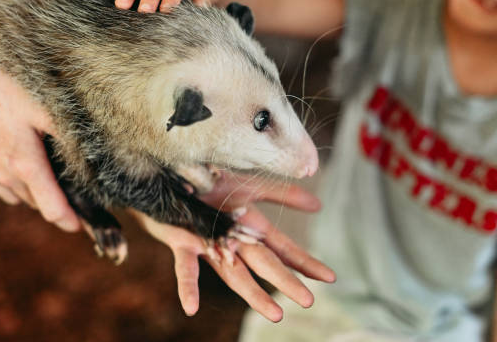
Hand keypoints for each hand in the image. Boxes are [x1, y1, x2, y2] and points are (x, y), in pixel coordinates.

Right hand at [0, 56, 79, 231]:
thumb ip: (67, 133)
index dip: (69, 221)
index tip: (80, 226)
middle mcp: (6, 177)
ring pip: (16, 196)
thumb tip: (92, 152)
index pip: (52, 209)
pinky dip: (11, 183)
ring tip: (47, 179)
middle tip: (72, 197)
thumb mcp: (42, 108)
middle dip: (55, 204)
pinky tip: (16, 166)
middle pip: (37, 204)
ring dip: (33, 194)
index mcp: (27, 167)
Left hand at [131, 173, 335, 321]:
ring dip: (253, 294)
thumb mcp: (250, 186)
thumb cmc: (209, 186)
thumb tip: (318, 205)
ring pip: (233, 274)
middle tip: (308, 301)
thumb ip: (282, 193)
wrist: (167, 181)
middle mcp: (233, 242)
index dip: (305, 262)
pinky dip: (189, 288)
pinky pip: (186, 268)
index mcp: (250, 228)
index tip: (330, 278)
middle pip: (264, 264)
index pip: (283, 248)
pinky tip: (191, 308)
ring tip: (274, 314)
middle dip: (286, 281)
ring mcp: (209, 245)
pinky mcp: (182, 243)